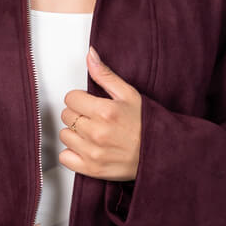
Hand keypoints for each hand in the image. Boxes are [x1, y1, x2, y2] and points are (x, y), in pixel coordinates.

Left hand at [58, 44, 141, 182]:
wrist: (161, 153)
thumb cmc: (147, 124)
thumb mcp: (129, 94)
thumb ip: (105, 75)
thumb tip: (90, 55)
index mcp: (105, 111)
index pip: (70, 98)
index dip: (80, 99)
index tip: (90, 103)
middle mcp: (97, 133)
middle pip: (66, 115)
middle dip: (78, 114)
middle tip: (93, 118)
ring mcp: (93, 153)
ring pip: (64, 135)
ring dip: (75, 133)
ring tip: (92, 133)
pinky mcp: (92, 169)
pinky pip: (65, 158)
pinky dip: (72, 153)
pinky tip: (86, 148)